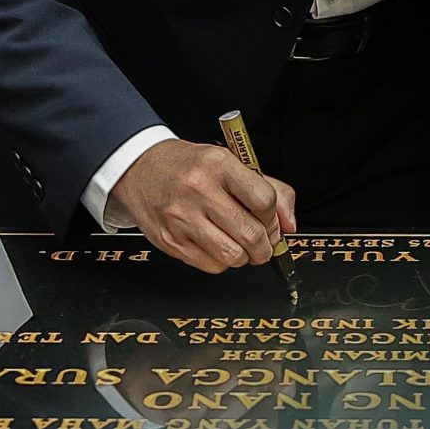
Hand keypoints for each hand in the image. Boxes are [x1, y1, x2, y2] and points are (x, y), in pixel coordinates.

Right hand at [110, 140, 296, 274]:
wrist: (140, 168)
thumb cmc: (188, 166)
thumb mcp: (229, 162)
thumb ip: (269, 188)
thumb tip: (290, 224)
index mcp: (218, 164)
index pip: (263, 199)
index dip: (274, 218)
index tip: (272, 223)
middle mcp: (199, 190)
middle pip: (251, 234)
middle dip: (265, 245)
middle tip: (263, 242)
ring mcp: (182, 218)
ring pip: (233, 256)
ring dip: (245, 256)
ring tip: (240, 243)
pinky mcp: (170, 241)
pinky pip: (212, 266)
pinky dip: (222, 261)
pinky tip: (217, 244)